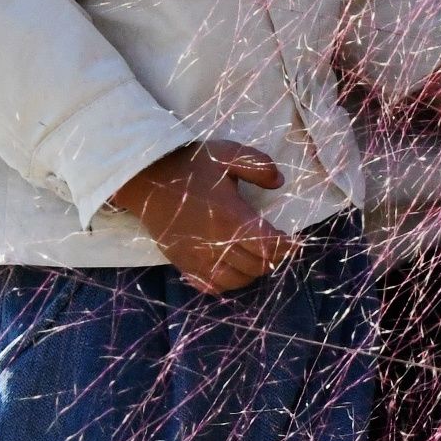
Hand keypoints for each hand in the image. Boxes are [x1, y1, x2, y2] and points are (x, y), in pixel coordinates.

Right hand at [110, 141, 296, 293]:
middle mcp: (216, 243)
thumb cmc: (189, 165)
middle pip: (256, 266)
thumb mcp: (227, 154)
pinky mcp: (182, 263)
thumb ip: (258, 165)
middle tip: (276, 246)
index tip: (295, 242)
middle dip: (272, 258)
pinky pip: (210, 286)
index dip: (287, 247)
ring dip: (251, 272)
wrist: (145, 178)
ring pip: (236, 281)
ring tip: (255, 257)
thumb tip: (279, 181)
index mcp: (232, 218)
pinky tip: (230, 268)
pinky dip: (226, 282)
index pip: (270, 246)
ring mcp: (198, 257)